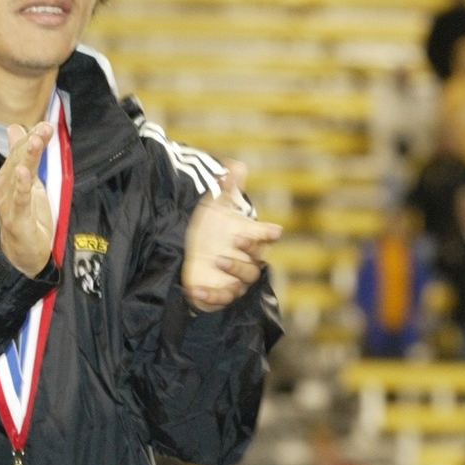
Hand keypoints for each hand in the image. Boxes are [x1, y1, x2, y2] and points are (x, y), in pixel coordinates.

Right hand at [0, 122, 55, 277]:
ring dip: (27, 158)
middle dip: (32, 143)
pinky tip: (23, 173)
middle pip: (18, 160)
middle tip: (44, 129)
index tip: (46, 125)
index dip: (32, 137)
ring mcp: (8, 203)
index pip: (19, 151)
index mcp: (8, 177)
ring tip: (35, 142)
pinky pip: (19, 200)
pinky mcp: (16, 219)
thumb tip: (16, 128)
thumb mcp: (29, 182)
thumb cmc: (27, 217)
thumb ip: (22, 156)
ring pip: (18, 176)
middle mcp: (4, 187)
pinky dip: (21, 186)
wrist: (23, 255)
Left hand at [181, 162, 281, 312]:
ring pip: (244, 280)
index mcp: (250, 238)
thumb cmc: (209, 230)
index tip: (273, 230)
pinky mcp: (220, 294)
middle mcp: (247, 261)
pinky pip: (221, 299)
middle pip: (257, 260)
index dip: (269, 233)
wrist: (192, 255)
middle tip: (237, 238)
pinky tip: (197, 288)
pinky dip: (211, 295)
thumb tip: (237, 164)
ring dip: (234, 269)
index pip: (267, 236)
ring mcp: (235, 279)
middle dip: (250, 250)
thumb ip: (226, 188)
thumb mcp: (213, 207)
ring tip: (217, 258)